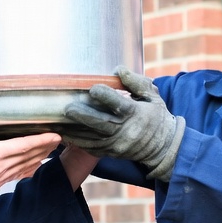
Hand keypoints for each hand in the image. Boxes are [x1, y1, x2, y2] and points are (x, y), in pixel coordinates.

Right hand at [0, 96, 60, 219]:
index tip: (54, 135)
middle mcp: (1, 166)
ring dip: (40, 156)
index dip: (40, 140)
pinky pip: (19, 175)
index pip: (23, 145)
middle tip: (58, 139)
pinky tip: (35, 166)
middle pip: (30, 155)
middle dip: (46, 146)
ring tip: (51, 149)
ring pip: (27, 165)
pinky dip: (30, 169)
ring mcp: (1, 176)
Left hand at [60, 66, 184, 180]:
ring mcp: (117, 144)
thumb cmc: (156, 116)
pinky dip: (77, 142)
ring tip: (58, 122)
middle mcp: (125, 131)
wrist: (163, 146)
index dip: (105, 96)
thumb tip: (118, 70)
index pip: (119, 105)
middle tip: (67, 108)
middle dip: (83, 116)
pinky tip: (64, 134)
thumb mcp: (152, 96)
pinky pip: (91, 149)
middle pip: (101, 124)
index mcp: (136, 114)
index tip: (93, 88)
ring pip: (92, 139)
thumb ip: (136, 83)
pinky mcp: (111, 153)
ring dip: (74, 131)